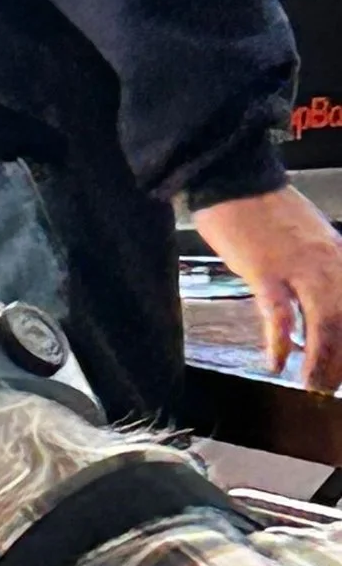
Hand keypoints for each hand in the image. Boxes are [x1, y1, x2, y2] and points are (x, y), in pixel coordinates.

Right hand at [192, 183, 341, 391]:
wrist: (234, 179)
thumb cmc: (262, 208)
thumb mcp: (306, 236)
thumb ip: (316, 265)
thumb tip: (313, 298)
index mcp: (337, 254)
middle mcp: (328, 262)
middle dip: (341, 358)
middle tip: (330, 387)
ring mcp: (298, 266)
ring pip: (323, 322)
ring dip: (320, 359)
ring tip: (311, 386)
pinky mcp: (266, 271)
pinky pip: (280, 313)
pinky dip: (280, 342)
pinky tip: (276, 363)